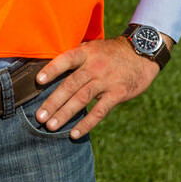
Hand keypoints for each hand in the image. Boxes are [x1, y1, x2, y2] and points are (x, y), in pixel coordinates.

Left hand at [34, 33, 171, 138]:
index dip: (52, 69)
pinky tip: (74, 133)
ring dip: (65, 113)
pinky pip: (99, 111)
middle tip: (38, 117)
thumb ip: (77, 57)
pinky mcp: (118, 93)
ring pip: (82, 98)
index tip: (38, 81)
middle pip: (70, 84)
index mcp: (87, 52)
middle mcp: (95, 65)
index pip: (66, 59)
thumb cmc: (112, 52)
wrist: (142, 53)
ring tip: (50, 126)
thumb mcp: (95, 47)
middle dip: (53, 101)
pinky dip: (86, 123)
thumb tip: (52, 69)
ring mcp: (106, 80)